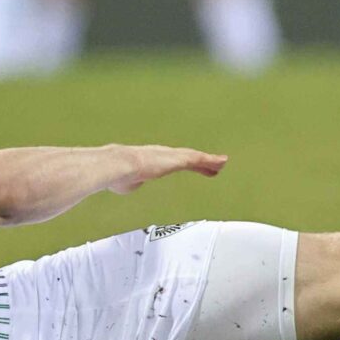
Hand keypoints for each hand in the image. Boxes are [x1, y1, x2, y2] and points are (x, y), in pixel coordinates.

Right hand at [107, 146, 228, 193]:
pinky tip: (221, 162)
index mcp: (150, 159)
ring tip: (221, 162)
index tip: (188, 165)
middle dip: (198, 161)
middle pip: (185, 157)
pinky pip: (200, 159)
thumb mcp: (124, 179)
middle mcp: (163, 154)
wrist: (119, 165)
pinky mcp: (179, 159)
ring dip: (209, 160)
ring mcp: (172, 156)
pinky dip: (211, 161)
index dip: (181, 163)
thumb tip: (121, 185)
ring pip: (195, 158)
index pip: (169, 161)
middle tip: (211, 164)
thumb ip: (127, 182)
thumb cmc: (118, 173)